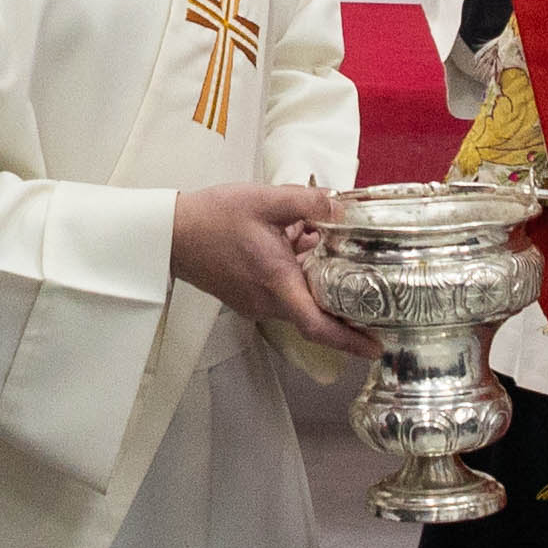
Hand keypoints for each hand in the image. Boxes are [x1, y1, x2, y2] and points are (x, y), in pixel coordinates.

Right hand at [172, 181, 360, 351]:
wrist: (171, 233)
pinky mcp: (246, 296)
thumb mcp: (265, 200)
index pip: (317, 325)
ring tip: (331, 244)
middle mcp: (267, 301)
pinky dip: (298, 272)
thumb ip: (307, 201)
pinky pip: (283, 291)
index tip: (376, 347)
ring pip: (299, 298)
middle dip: (344, 303)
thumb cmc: (213, 218)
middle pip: (315, 313)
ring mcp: (255, 302)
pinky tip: (299, 240)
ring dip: (317, 278)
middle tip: (375, 290)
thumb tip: (341, 204)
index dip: (350, 341)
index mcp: (276, 282)